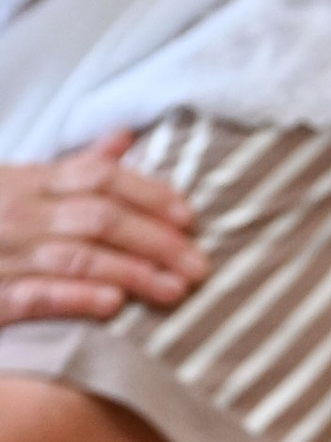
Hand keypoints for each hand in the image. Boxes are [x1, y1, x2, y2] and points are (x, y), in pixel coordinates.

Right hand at [0, 140, 203, 325]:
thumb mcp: (22, 181)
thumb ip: (75, 166)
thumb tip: (124, 136)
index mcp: (29, 181)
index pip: (99, 177)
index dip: (149, 193)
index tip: (190, 217)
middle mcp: (18, 213)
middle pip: (99, 217)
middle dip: (155, 240)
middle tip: (199, 264)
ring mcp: (4, 254)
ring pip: (76, 257)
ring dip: (131, 272)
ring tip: (175, 289)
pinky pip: (37, 296)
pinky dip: (76, 298)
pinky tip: (113, 305)